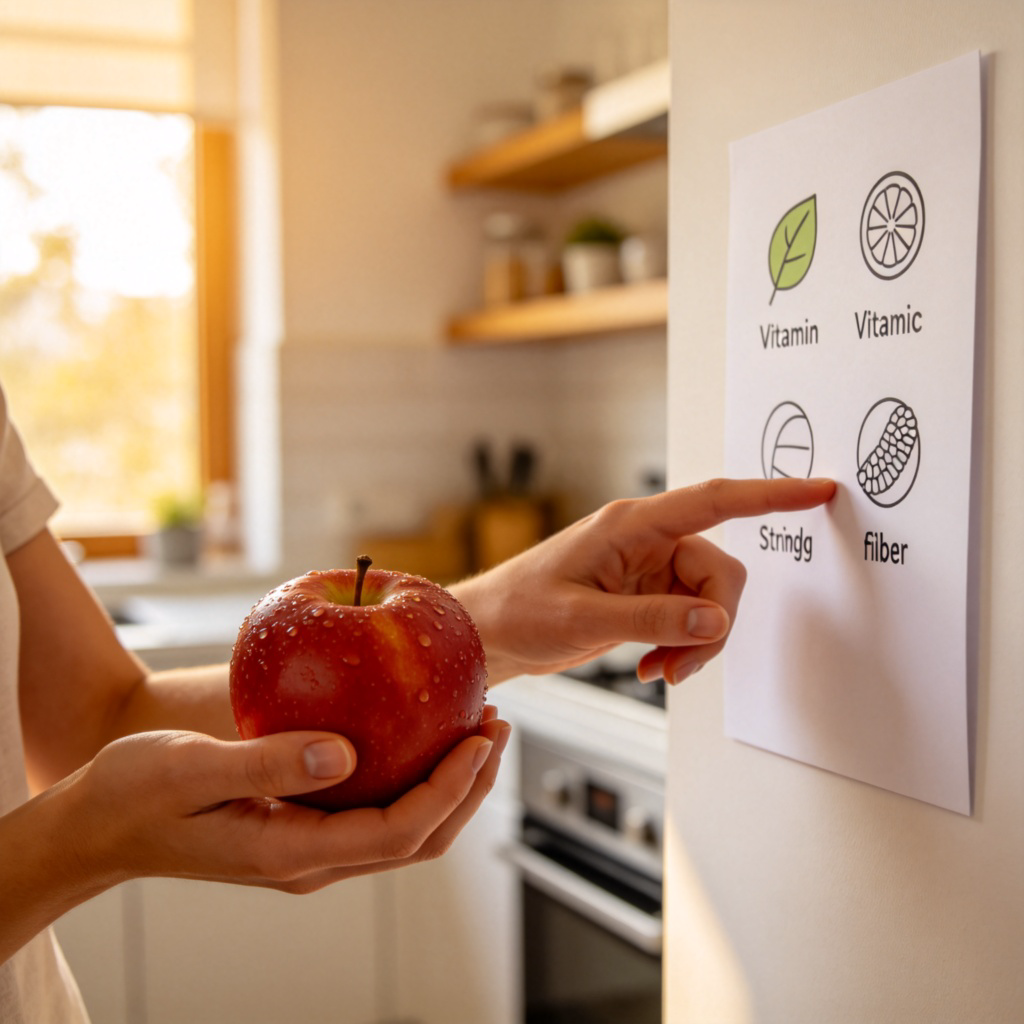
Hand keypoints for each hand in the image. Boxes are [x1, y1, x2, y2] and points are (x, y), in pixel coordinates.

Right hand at [49, 709, 509, 896]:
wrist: (97, 825)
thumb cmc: (133, 794)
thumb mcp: (191, 768)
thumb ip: (267, 763)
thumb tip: (346, 753)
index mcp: (289, 852)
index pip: (396, 832)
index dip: (448, 789)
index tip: (478, 739)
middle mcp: (309, 861)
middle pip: (417, 839)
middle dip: (468, 787)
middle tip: (495, 726)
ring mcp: (308, 850)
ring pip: (404, 829)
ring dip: (448, 784)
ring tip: (475, 728)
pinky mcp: (302, 829)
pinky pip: (376, 812)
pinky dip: (412, 778)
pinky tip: (417, 736)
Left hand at [452, 477, 834, 684]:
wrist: (491, 632)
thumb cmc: (520, 610)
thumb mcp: (583, 618)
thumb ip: (653, 620)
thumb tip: (715, 622)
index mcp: (630, 526)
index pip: (714, 501)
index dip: (770, 494)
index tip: (818, 490)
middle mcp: (646, 542)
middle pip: (719, 572)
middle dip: (713, 623)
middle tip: (681, 664)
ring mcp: (648, 571)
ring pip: (708, 602)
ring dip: (697, 643)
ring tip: (660, 671)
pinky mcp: (645, 597)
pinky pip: (690, 619)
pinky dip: (684, 648)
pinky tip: (653, 668)